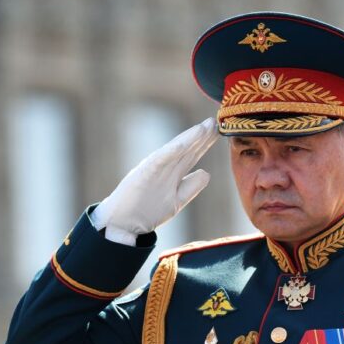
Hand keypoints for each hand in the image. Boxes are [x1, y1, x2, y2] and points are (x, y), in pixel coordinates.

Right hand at [91, 117, 219, 244]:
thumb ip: (190, 187)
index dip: (205, 142)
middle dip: (203, 135)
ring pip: (176, 150)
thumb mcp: (176, 200)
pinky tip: (184, 143)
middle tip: (217, 120)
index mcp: (172, 173)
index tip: (221, 129)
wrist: (122, 223)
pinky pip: (160, 160)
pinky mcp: (144, 174)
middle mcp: (165, 167)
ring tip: (206, 126)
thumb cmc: (146, 211)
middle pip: (188, 148)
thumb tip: (206, 172)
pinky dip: (172, 151)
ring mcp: (154, 169)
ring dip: (191, 138)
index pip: (193, 154)